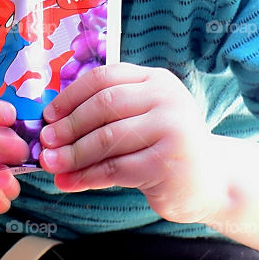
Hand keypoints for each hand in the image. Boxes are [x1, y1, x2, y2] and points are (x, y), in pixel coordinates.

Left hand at [37, 62, 228, 223]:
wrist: (213, 180)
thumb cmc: (166, 144)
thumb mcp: (144, 116)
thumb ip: (108, 114)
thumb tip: (53, 126)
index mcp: (156, 79)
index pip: (104, 77)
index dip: (71, 95)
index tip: (49, 114)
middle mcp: (166, 99)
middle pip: (104, 105)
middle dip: (69, 124)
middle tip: (45, 140)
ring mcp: (170, 130)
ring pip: (107, 138)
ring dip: (73, 153)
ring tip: (51, 164)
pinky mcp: (166, 164)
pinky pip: (115, 169)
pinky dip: (87, 176)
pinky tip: (70, 182)